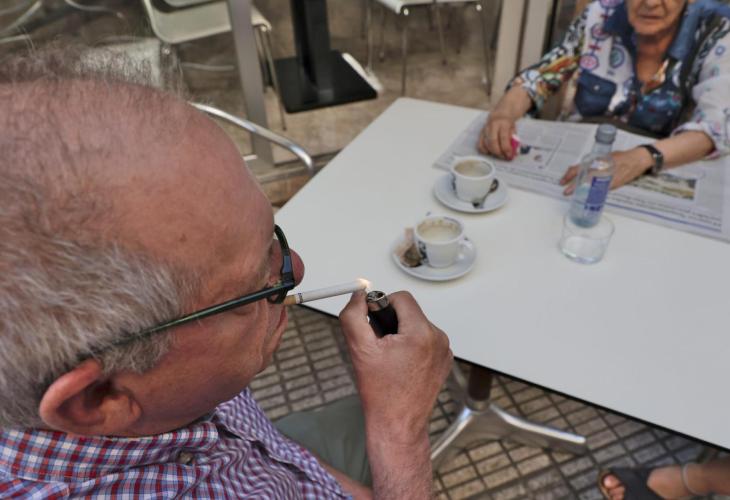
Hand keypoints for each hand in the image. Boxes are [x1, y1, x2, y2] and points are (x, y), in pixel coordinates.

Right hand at [339, 291, 451, 444]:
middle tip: (378, 345)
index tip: (372, 323)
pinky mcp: (444, 361)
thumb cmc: (381, 393)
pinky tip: (400, 366)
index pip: (401, 298)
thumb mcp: (359, 349)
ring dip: (400, 334)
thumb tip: (358, 295)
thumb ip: (354, 316)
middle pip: (409, 312)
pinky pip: (425, 340)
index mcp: (421, 333)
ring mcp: (444, 351)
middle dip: (390, 323)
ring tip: (389, 359)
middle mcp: (438, 339)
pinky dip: (411, 347)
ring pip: (417, 326)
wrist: (398, 425)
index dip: (382, 305)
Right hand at [478, 112, 516, 159]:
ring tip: (499, 155)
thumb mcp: (514, 129)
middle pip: (492, 142)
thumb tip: (514, 152)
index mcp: (503, 123)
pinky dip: (485, 150)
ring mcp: (485, 129)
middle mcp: (492, 125)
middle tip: (504, 157)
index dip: (506, 148)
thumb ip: (513, 140)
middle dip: (498, 152)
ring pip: (485, 144)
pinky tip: (491, 152)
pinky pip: (480, 144)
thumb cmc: (508, 123)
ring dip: (492, 153)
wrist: (499, 114)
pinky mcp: (480, 133)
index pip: (503, 138)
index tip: (509, 155)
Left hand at [559, 147, 653, 195]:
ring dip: (582, 191)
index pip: (580, 168)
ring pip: (591, 186)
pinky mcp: (614, 185)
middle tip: (566, 191)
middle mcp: (602, 169)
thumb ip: (593, 162)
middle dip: (573, 186)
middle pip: (583, 179)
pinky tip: (589, 196)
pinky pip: (601, 190)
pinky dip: (594, 193)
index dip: (569, 174)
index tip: (562, 180)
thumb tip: (580, 169)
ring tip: (575, 195)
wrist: (638, 159)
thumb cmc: (621, 157)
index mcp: (598, 161)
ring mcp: (608, 178)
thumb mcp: (605, 156)